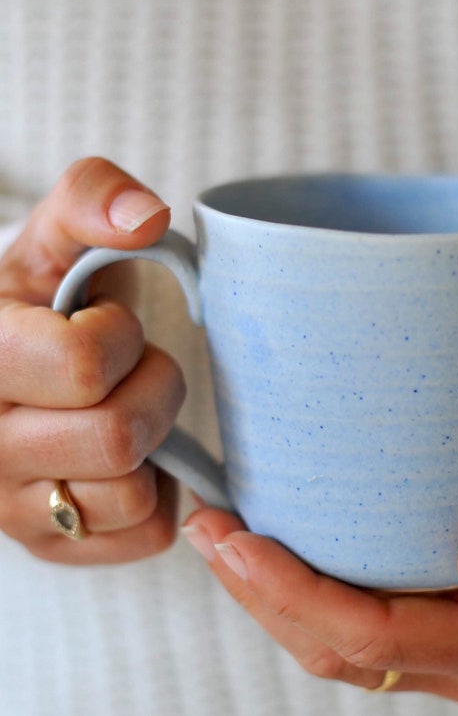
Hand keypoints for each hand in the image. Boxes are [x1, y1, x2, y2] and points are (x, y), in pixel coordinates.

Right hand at [0, 157, 184, 562]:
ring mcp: (8, 507)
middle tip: (131, 369)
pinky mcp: (51, 543)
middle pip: (117, 435)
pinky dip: (158, 491)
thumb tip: (146, 217)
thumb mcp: (56, 234)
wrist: (28, 358)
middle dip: (150, 388)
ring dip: (153, 439)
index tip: (105, 324)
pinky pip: (145, 533)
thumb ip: (92, 199)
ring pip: (129, 493)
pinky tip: (131, 456)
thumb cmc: (49, 296)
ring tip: (125, 407)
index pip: (84, 365)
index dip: (120, 337)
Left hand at [184, 424, 457, 704]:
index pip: (378, 636)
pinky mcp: (445, 608)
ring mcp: (455, 638)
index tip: (237, 542)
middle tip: (209, 525)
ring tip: (224, 531)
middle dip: (262, 596)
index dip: (296, 597)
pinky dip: (308, 584)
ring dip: (273, 594)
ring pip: (342, 641)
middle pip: (342, 647)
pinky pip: (362, 616)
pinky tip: (281, 537)